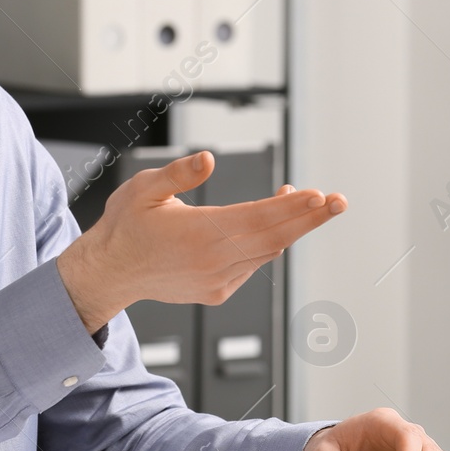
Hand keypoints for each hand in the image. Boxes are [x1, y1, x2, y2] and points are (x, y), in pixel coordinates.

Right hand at [56, 151, 346, 332]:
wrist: (110, 273)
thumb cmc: (125, 226)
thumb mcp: (143, 189)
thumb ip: (178, 174)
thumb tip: (210, 160)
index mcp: (200, 235)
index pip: (259, 219)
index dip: (293, 207)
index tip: (319, 195)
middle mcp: (214, 261)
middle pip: (275, 238)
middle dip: (310, 218)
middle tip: (339, 201)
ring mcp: (218, 280)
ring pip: (267, 252)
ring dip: (290, 228)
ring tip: (308, 203)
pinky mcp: (217, 290)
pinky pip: (252, 265)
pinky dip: (268, 244)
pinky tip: (271, 225)